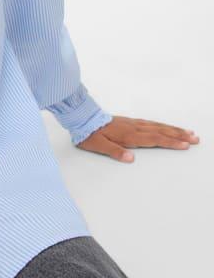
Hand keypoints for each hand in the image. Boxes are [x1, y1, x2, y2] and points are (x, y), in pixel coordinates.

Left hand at [76, 116, 199, 162]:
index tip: (185, 145)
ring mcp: (133, 124)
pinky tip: (167, 127)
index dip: (170, 142)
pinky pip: (151, 123)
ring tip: (188, 132)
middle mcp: (134, 128)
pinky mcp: (130, 122)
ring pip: (158, 126)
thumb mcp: (98, 145)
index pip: (154, 139)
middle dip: (179, 135)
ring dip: (173, 129)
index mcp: (128, 135)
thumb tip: (130, 158)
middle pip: (161, 131)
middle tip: (195, 138)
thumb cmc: (89, 134)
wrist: (82, 118)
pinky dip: (162, 125)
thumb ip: (114, 152)